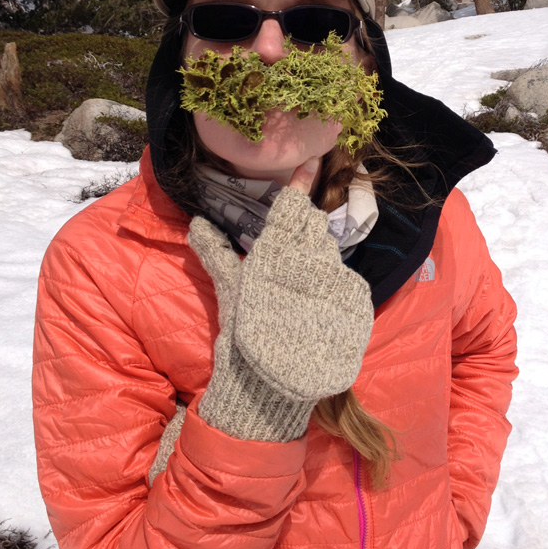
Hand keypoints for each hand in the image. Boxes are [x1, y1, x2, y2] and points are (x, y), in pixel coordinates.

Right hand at [188, 157, 373, 440]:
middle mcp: (305, 262)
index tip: (312, 159)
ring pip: (328, 251)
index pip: (291, 209)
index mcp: (275, 254)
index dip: (301, 183)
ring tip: (305, 269)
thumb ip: (216, 253)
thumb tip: (197, 223)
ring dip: (318, 254)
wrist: (267, 389)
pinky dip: (335, 279)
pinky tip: (324, 289)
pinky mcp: (350, 304)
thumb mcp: (230, 290)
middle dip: (307, 222)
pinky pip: (345, 279)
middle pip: (312, 226)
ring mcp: (330, 283)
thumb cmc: (242, 339)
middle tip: (302, 220)